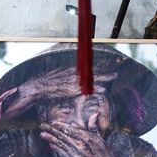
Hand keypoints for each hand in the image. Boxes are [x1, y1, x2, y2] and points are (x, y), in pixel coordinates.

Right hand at [0, 67, 117, 122]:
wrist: (40, 86)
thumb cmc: (49, 82)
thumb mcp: (60, 75)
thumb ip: (68, 75)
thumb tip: (75, 76)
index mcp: (73, 70)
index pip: (89, 67)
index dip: (100, 68)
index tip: (108, 66)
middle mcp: (75, 73)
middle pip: (94, 71)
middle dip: (106, 72)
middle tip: (117, 72)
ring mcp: (75, 81)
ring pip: (94, 78)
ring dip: (105, 77)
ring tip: (114, 77)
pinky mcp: (73, 88)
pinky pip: (88, 88)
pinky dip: (97, 88)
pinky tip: (104, 89)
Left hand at [39, 120, 121, 156]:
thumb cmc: (104, 154)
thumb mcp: (100, 138)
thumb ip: (94, 126)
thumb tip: (94, 114)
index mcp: (86, 138)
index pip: (70, 129)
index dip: (60, 125)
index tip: (53, 122)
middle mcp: (79, 145)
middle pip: (63, 136)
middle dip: (52, 130)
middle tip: (43, 126)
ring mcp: (75, 154)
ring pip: (60, 144)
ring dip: (50, 139)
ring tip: (43, 134)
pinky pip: (62, 153)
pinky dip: (56, 148)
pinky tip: (50, 145)